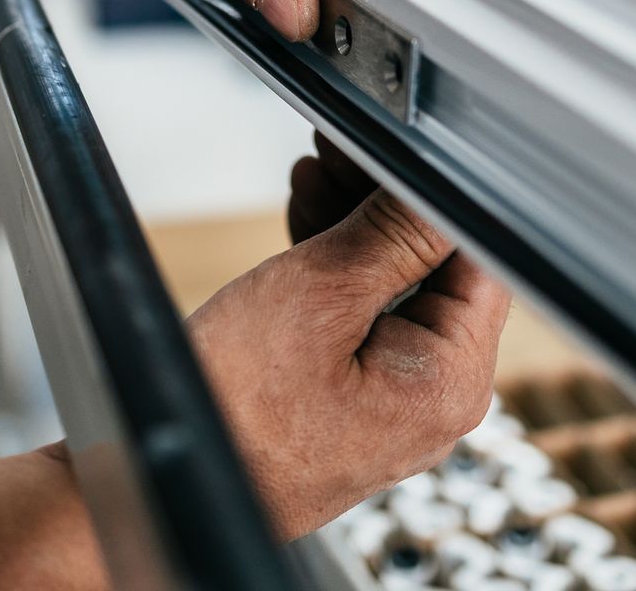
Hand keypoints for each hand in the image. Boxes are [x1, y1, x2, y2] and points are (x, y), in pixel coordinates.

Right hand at [186, 137, 509, 538]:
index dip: (433, 188)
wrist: (160, 488)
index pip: (475, 254)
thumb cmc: (235, 413)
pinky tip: (307, 220)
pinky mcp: (356, 401)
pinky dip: (338, 269)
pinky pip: (363, 319)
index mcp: (448, 378)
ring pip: (394, 287)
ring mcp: (396, 402)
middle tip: (340, 151)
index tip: (392, 147)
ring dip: (356, 225)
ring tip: (315, 173)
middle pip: (435, 268)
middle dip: (386, 200)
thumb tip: (441, 183)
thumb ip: (393, 232)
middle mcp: (435, 397)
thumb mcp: (319, 294)